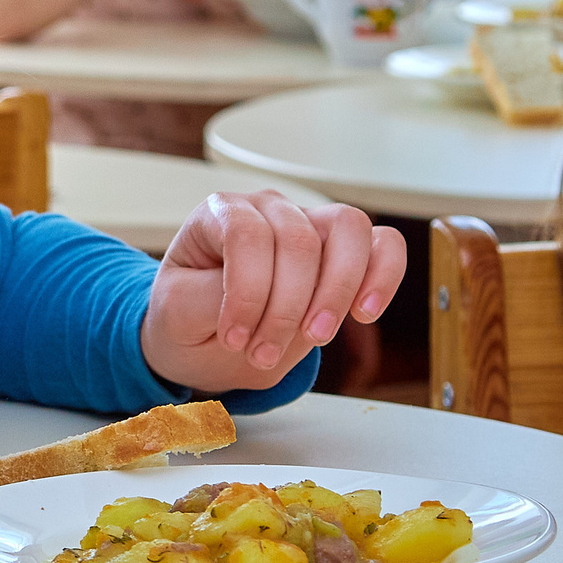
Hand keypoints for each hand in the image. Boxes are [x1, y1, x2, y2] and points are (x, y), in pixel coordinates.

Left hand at [141, 194, 406, 392]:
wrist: (208, 336)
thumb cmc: (190, 316)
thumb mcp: (178, 312)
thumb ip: (208, 296)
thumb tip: (248, 290)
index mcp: (219, 213)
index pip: (246, 235)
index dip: (246, 292)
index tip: (234, 339)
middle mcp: (268, 208)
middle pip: (298, 240)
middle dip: (285, 309)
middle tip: (264, 354)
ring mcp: (310, 222)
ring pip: (348, 230)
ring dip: (337, 292)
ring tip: (315, 337)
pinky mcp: (345, 249)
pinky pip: (384, 244)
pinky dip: (383, 277)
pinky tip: (363, 313)